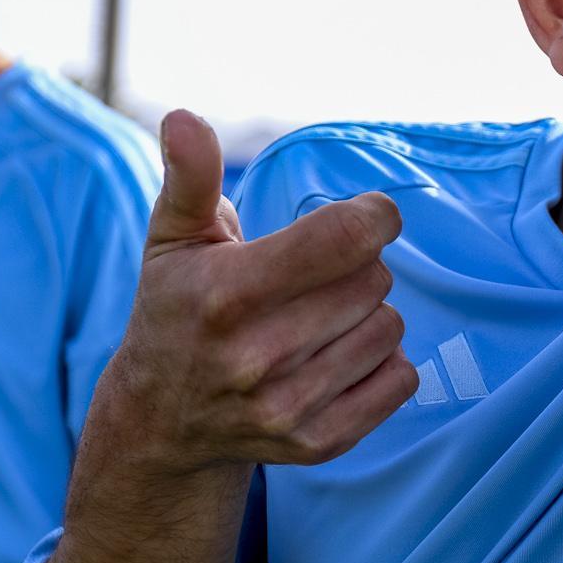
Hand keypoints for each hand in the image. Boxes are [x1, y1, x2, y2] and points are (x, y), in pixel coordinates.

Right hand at [95, 110, 417, 475]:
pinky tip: (335, 357)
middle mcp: (256, 357)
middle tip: (317, 277)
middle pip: (375, 281)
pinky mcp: (318, 443)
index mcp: (226, 294)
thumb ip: (190, 176)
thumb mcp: (173, 239)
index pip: (346, 238)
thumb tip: (183, 118)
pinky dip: (382, 362)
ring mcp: (288, 406)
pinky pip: (401, 379)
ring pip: (391, 328)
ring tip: (319, 319)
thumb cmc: (177, 309)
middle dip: (358, 268)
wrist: (161, 424)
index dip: (374, 216)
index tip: (367, 215)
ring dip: (368, 315)